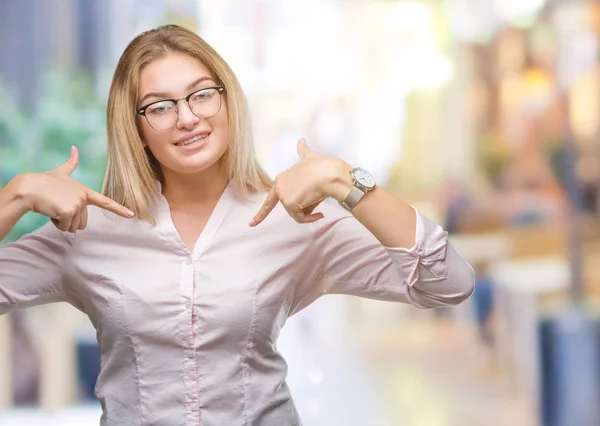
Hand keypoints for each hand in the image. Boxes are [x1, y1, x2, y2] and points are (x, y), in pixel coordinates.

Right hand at [16, 146, 134, 232]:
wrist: (28, 188)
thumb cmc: (43, 182)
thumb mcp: (60, 173)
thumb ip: (71, 163)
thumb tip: (75, 147)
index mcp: (85, 191)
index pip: (105, 202)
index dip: (119, 209)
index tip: (132, 215)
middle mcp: (84, 197)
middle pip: (83, 223)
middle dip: (69, 221)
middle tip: (58, 207)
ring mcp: (77, 204)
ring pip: (73, 227)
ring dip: (62, 222)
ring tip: (54, 208)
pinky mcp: (69, 211)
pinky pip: (65, 227)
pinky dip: (56, 223)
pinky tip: (50, 211)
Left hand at [250, 139, 351, 226]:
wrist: (331, 173)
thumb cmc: (323, 166)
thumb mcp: (310, 157)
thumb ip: (303, 151)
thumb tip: (301, 140)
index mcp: (281, 179)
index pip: (270, 200)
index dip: (261, 214)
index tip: (251, 224)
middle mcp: (279, 187)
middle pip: (290, 206)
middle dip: (304, 206)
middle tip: (316, 196)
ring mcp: (283, 196)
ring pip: (296, 213)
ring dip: (310, 210)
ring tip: (319, 198)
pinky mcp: (289, 204)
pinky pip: (301, 219)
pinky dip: (311, 218)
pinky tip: (320, 214)